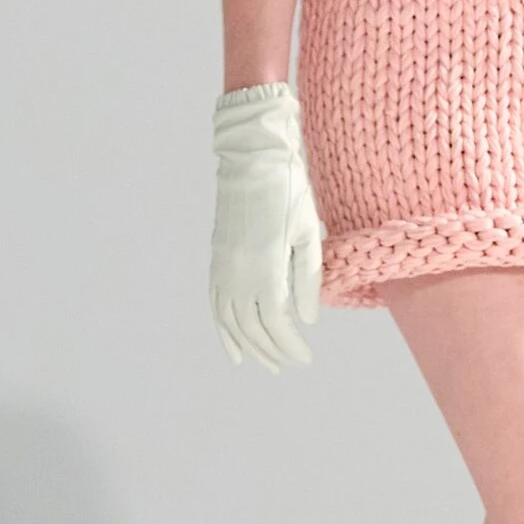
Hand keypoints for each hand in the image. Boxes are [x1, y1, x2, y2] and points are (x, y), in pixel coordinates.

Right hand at [210, 82, 325, 371]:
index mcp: (264, 268)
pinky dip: (222, 328)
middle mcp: (237, 273)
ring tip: (263, 363)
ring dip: (247, 346)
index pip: (275, 322)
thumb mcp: (308, 232)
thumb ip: (308, 279)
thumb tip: (308, 319)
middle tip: (288, 366)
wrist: (252, 157)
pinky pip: (214, 303)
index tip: (304, 359)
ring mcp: (222, 266)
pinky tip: (233, 345)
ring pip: (229, 320)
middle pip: (251, 327)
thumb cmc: (289, 189)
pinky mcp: (216, 257)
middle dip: (271, 351)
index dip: (289, 345)